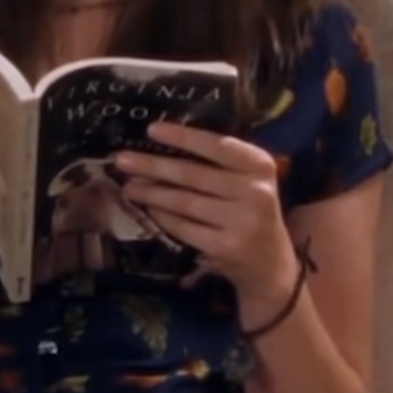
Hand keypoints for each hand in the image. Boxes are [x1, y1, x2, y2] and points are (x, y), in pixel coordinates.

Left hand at [115, 123, 298, 309]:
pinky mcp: (225, 247)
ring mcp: (240, 222)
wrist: (270, 263)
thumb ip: (217, 162)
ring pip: (184, 202)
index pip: (217, 145)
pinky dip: (162, 217)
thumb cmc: (250, 210)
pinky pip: (183, 227)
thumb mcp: (247, 180)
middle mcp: (254, 192)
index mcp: (260, 166)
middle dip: (153, 167)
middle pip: (193, 175)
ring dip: (151, 193)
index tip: (151, 129)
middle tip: (122, 160)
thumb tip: (161, 143)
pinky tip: (149, 209)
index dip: (183, 137)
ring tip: (128, 186)